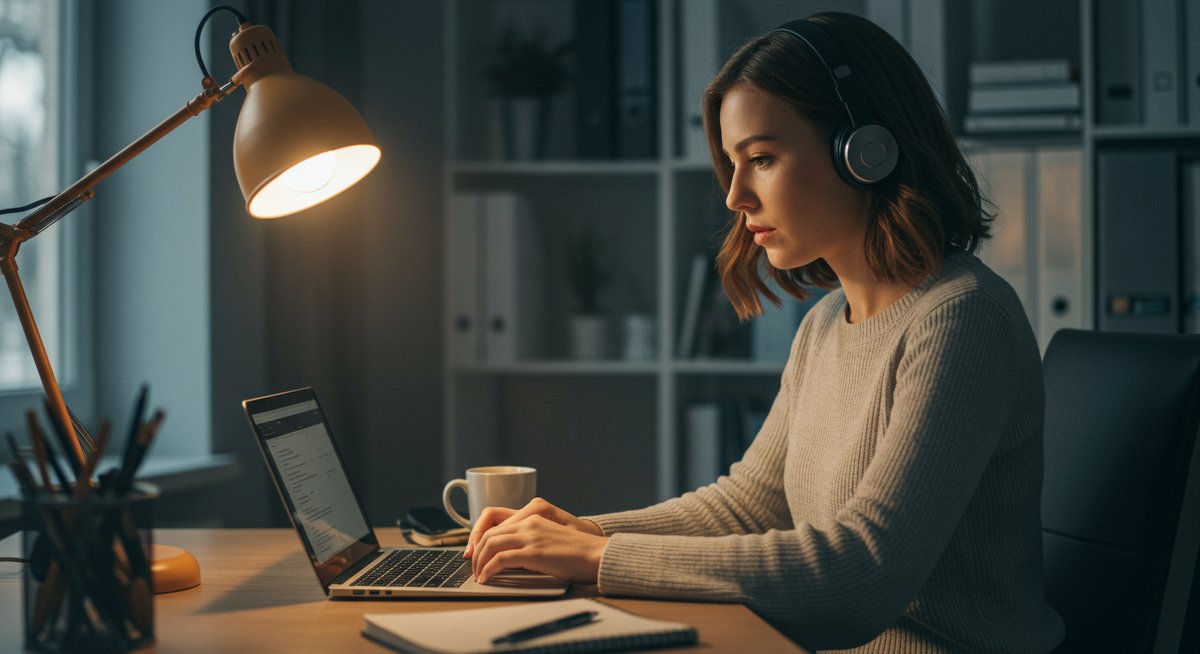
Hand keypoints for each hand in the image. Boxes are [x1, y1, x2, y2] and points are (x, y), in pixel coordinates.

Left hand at [465, 498, 605, 583]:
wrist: (597, 555)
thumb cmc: (578, 553)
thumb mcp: (550, 540)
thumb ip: (531, 543)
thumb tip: (510, 558)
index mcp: (533, 517)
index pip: (497, 525)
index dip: (481, 540)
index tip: (476, 555)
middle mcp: (529, 523)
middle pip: (489, 533)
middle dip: (476, 552)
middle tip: (474, 568)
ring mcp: (531, 536)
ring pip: (490, 544)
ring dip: (479, 562)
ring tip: (478, 575)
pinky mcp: (533, 552)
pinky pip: (500, 559)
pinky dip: (488, 569)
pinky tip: (486, 579)